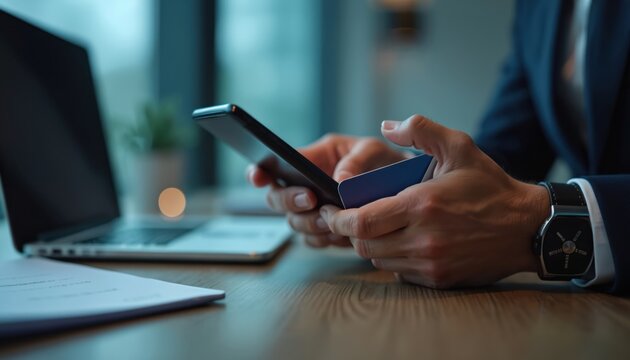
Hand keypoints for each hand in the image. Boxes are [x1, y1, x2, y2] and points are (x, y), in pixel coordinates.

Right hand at [248, 134, 406, 247]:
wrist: (406, 191)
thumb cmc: (386, 162)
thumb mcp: (374, 150)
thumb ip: (357, 160)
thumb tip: (340, 180)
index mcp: (311, 159)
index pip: (275, 165)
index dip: (259, 172)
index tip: (258, 177)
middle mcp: (306, 185)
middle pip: (277, 199)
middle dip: (290, 202)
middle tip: (312, 201)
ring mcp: (315, 210)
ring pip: (295, 223)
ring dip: (310, 223)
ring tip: (332, 221)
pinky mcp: (327, 230)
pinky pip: (315, 240)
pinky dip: (325, 240)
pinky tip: (341, 235)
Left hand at [319, 115, 549, 287]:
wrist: (527, 228)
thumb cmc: (490, 186)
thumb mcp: (460, 146)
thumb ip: (421, 129)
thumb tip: (385, 127)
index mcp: (421, 205)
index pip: (360, 222)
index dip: (337, 218)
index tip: (328, 209)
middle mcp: (423, 239)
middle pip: (362, 244)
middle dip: (349, 231)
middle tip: (347, 218)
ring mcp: (431, 263)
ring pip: (378, 259)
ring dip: (369, 244)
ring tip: (374, 227)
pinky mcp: (438, 279)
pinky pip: (399, 272)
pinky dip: (391, 258)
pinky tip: (400, 241)